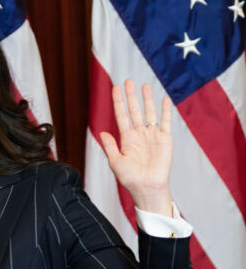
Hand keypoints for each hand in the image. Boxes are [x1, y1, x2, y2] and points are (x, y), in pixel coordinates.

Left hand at [99, 79, 174, 215]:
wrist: (147, 187)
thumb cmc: (130, 178)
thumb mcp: (115, 161)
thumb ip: (109, 146)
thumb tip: (102, 132)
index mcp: (126, 138)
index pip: (121, 115)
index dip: (118, 101)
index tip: (115, 88)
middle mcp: (139, 134)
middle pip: (135, 110)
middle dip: (131, 95)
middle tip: (128, 80)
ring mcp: (152, 135)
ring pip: (149, 113)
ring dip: (147, 99)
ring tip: (144, 85)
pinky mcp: (165, 139)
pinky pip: (165, 122)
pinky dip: (164, 111)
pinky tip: (163, 99)